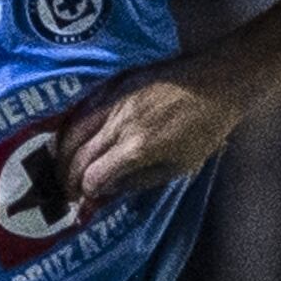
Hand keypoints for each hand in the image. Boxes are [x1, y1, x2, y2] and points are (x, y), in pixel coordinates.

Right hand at [58, 59, 243, 203]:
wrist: (217, 80)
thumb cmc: (206, 127)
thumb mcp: (180, 166)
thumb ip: (141, 179)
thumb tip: (109, 189)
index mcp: (137, 147)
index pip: (94, 175)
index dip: (84, 192)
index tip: (84, 200)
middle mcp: (119, 123)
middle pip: (78, 155)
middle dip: (68, 178)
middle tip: (68, 192)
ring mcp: (115, 100)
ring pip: (73, 129)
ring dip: (62, 153)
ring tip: (64, 167)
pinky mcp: (116, 83)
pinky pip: (83, 107)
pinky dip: (71, 126)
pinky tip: (72, 138)